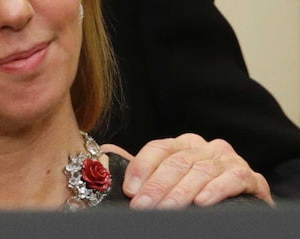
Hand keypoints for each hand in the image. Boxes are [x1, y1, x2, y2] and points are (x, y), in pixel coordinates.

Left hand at [102, 134, 272, 207]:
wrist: (242, 206)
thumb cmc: (197, 192)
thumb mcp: (169, 180)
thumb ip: (143, 170)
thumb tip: (104, 153)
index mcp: (182, 145)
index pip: (158, 149)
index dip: (141, 168)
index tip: (129, 190)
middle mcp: (204, 147)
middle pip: (176, 162)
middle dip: (157, 187)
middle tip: (143, 206)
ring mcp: (228, 160)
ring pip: (201, 171)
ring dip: (181, 192)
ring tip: (167, 209)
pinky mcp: (249, 176)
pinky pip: (232, 178)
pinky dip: (216, 190)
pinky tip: (202, 202)